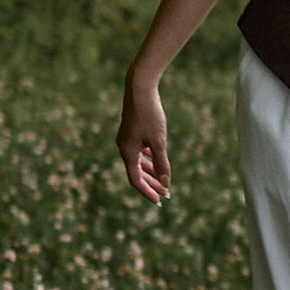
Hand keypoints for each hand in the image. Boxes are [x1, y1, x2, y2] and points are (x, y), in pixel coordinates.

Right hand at [118, 72, 170, 204]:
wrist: (140, 88)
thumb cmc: (150, 114)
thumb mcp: (159, 141)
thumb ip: (162, 162)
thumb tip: (166, 182)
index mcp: (128, 152)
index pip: (135, 180)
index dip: (147, 192)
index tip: (159, 201)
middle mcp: (124, 147)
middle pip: (137, 173)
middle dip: (152, 185)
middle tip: (166, 195)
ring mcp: (127, 140)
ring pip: (139, 162)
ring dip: (151, 173)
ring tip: (164, 182)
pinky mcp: (132, 132)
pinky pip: (139, 152)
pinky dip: (149, 160)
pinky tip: (157, 162)